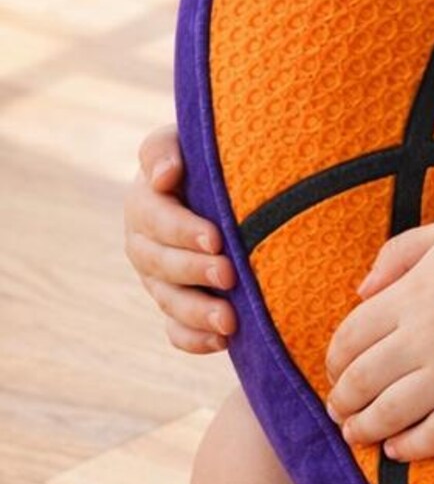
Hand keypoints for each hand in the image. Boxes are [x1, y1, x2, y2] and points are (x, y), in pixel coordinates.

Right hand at [123, 123, 235, 354]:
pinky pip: (176, 330)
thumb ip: (166, 149)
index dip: (181, 230)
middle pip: (159, 263)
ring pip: (168, 299)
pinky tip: (222, 341)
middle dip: (194, 271)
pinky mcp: (177, 306)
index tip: (216, 238)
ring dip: (196, 311)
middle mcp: (146, 243)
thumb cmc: (213, 159)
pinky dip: (194, 338)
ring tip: (229, 320)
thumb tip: (163, 175)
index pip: (154, 217)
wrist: (237, 190)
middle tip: (229, 274)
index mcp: (146, 203)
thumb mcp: (189, 143)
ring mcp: (160, 278)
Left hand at [324, 216, 433, 460]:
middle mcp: (426, 337)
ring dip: (363, 430)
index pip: (347, 339)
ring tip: (357, 435)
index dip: (333, 363)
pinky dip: (408, 448)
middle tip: (340, 412)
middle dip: (341, 402)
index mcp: (412, 295)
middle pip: (360, 381)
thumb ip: (397, 253)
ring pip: (388, 414)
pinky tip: (398, 449)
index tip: (336, 374)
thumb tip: (359, 290)